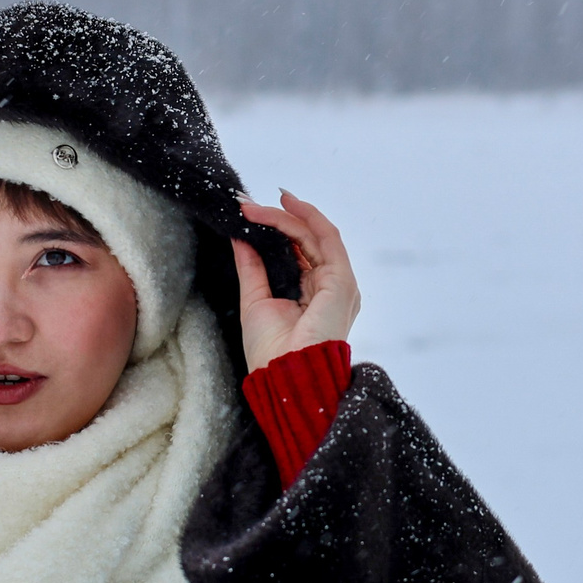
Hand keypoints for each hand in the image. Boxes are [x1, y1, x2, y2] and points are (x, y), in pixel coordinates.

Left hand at [231, 189, 360, 373]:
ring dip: (285, 215)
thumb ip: (252, 267)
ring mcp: (339, 283)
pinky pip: (326, 238)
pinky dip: (306, 218)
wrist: (282, 377)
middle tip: (247, 205)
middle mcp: (330, 286)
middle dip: (276, 217)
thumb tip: (241, 236)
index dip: (275, 229)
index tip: (248, 213)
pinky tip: (285, 206)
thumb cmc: (270, 353)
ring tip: (255, 206)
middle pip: (306, 240)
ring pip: (315, 234)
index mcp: (314, 294)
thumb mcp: (255, 300)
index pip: (298, 251)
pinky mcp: (341, 281)